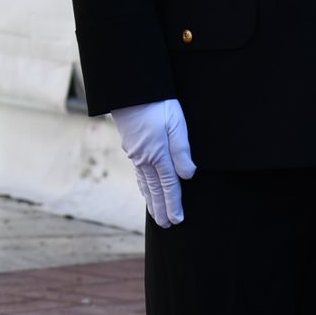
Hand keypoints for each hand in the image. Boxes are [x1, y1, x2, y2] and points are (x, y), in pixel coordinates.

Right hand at [111, 98, 195, 227]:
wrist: (128, 88)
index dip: (174, 204)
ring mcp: (135, 153)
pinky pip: (138, 172)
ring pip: (144, 182)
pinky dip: (142, 185)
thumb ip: (181, 150)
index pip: (169, 185)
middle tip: (165, 225)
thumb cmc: (156, 103)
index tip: (178, 220)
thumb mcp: (176, 123)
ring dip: (150, 200)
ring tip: (155, 214)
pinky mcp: (131, 146)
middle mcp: (144, 158)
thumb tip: (187, 176)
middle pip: (155, 189)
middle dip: (161, 208)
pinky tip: (144, 188)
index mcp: (157, 154)